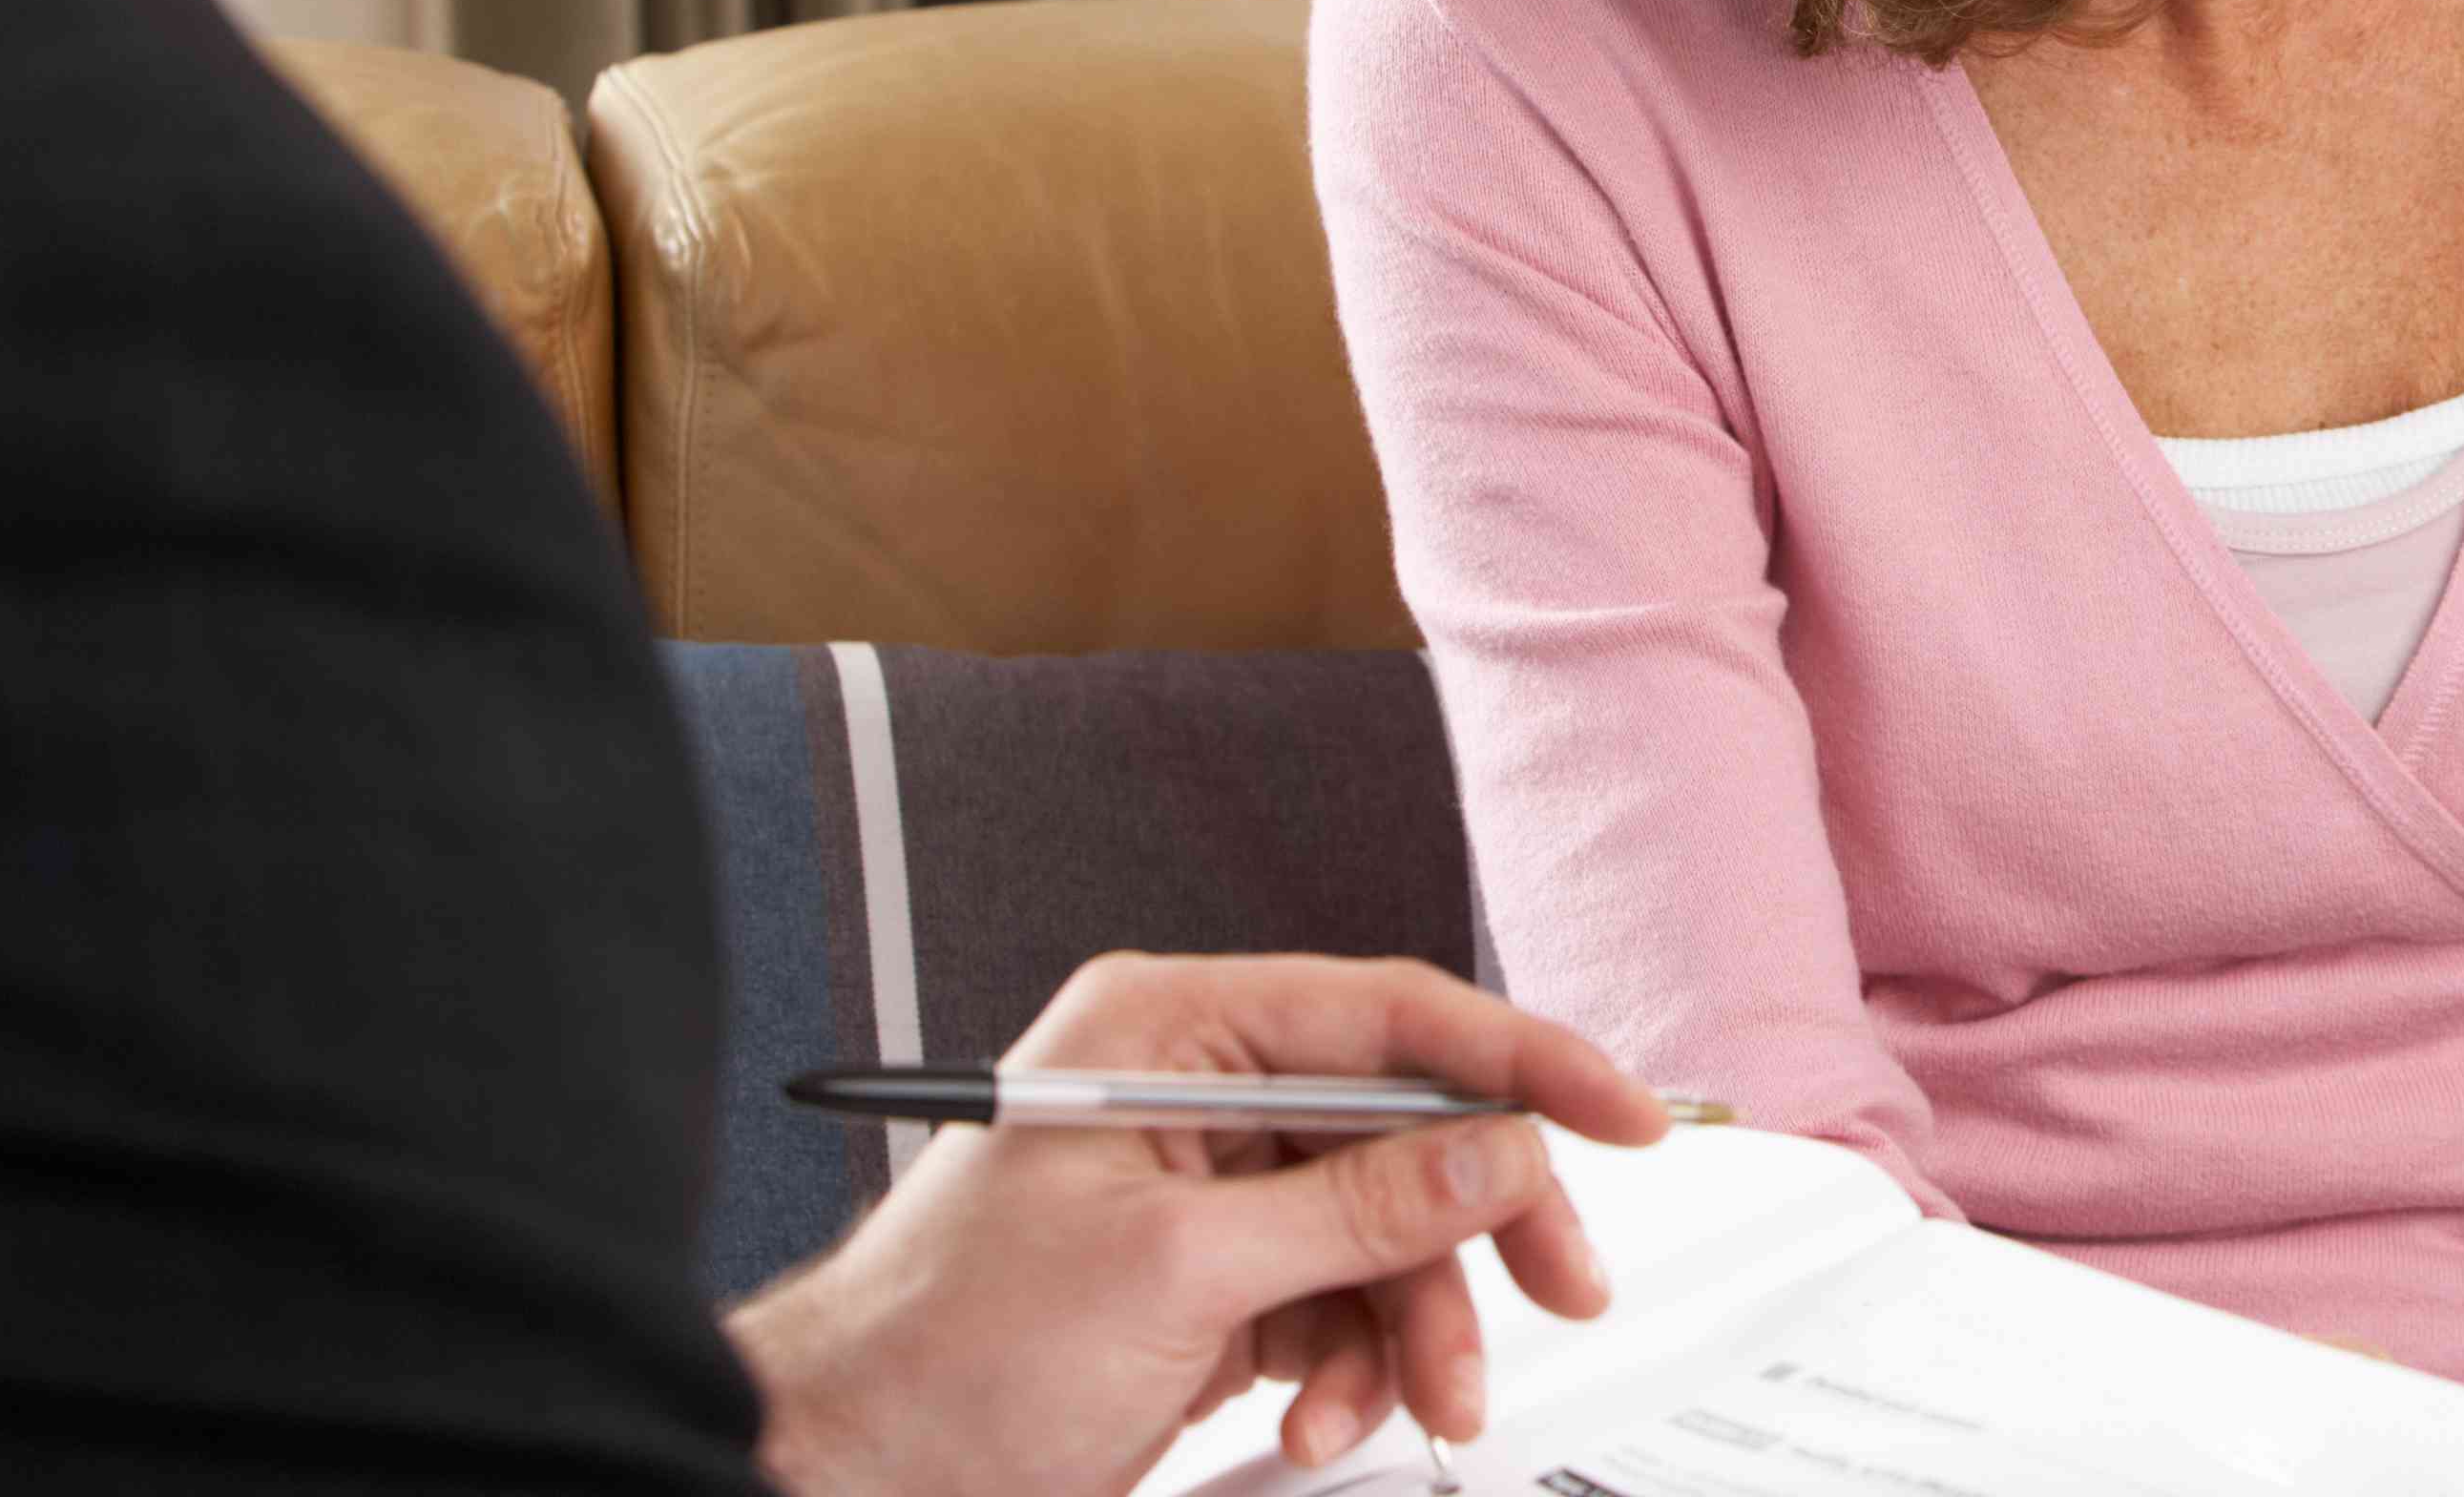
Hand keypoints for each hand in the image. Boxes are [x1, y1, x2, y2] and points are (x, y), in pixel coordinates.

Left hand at [725, 951, 1673, 1496]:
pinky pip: (1339, 1305)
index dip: (1521, 1060)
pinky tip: (1321, 1417)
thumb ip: (1357, 1205)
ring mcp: (1206, 1194)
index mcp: (1168, 1029)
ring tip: (1418, 1403)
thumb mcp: (1177, 1273)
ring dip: (1415, 1328)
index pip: (1390, 1013)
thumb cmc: (941, 1358)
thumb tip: (1497, 1147)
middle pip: (1407, 1128)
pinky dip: (1353, 1370)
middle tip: (1559, 1289)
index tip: (1620, 1113)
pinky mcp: (1208, 1285)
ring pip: (1386, 1233)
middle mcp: (1196, 1091)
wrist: (843, 1479)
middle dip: (1476, 1225)